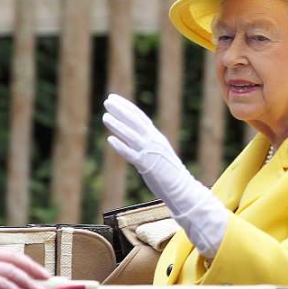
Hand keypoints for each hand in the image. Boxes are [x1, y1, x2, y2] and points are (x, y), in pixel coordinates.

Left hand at [102, 94, 226, 257]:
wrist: (183, 189)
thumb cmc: (170, 174)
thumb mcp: (159, 154)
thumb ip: (148, 146)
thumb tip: (136, 140)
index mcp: (157, 138)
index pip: (141, 118)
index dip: (128, 108)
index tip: (115, 99)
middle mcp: (154, 142)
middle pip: (136, 122)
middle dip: (121, 110)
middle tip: (108, 100)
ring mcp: (151, 153)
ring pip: (132, 136)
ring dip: (118, 125)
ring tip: (105, 116)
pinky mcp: (147, 166)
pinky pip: (132, 154)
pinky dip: (121, 146)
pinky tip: (110, 139)